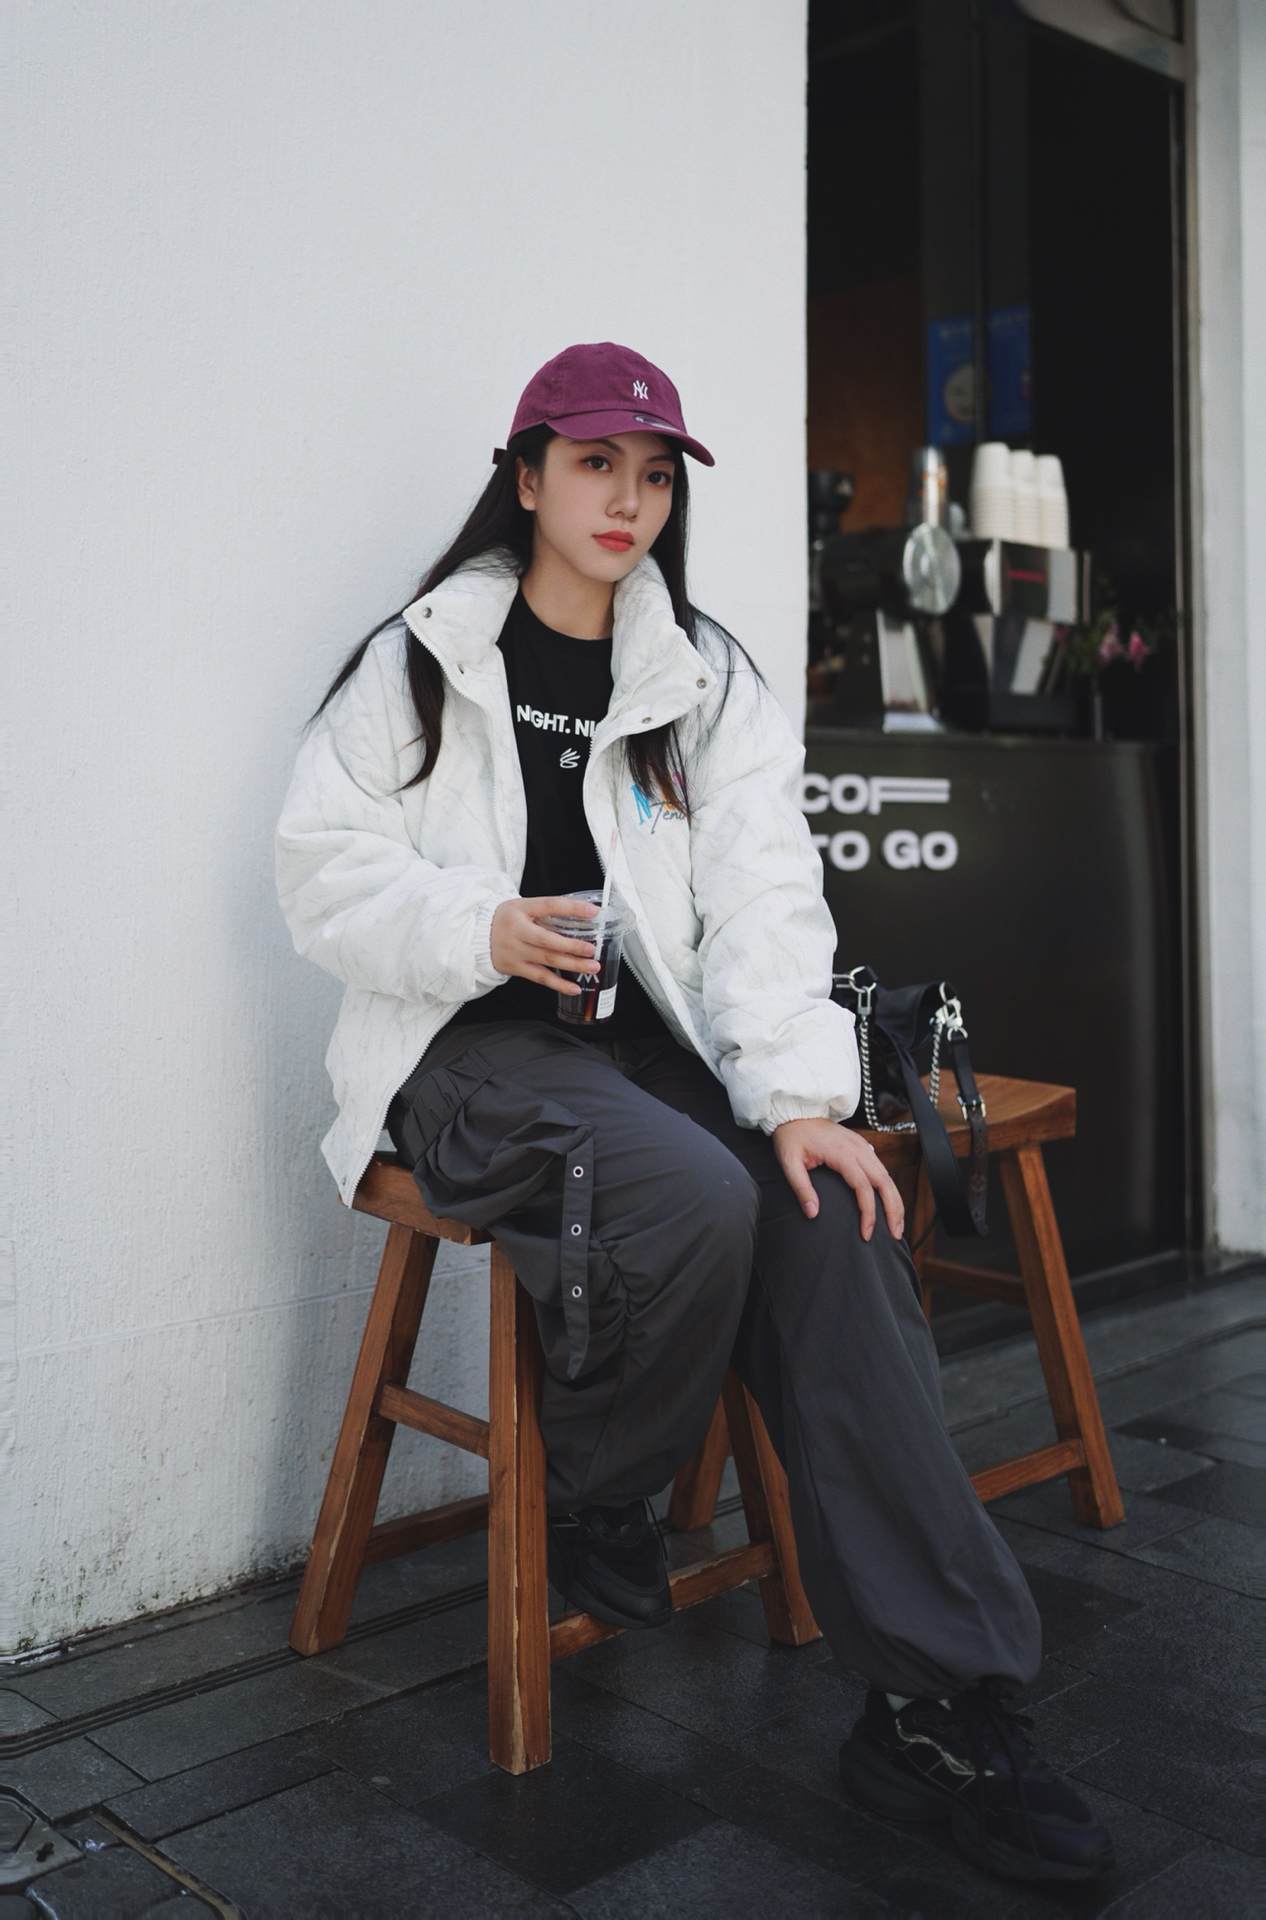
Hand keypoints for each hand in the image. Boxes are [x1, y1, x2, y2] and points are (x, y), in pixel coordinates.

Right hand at [490, 895, 598, 994]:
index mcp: (521, 909)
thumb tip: (582, 919)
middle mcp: (517, 930)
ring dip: (572, 965)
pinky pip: (540, 977)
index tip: (593, 912)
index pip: (550, 905)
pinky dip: (558, 984)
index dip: (572, 908)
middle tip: (591, 949)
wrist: (476, 936)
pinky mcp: (515, 967)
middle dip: (572, 946)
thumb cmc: (506, 919)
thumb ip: (547, 912)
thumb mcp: (522, 907)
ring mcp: (515, 951)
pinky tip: (574, 987)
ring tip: (592, 967)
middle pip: (548, 940)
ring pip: (547, 960)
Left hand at [772, 1117, 904, 1241]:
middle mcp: (857, 1148)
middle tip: (896, 1233)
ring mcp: (862, 1146)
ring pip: (887, 1175)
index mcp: (841, 1152)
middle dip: (894, 1209)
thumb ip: (801, 1188)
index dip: (868, 1211)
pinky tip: (890, 1202)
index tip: (866, 1232)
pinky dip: (889, 1188)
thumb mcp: (789, 1162)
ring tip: (897, 1223)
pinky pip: (881, 1169)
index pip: (863, 1186)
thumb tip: (812, 1213)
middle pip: (884, 1181)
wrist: (796, 1112)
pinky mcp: (862, 1146)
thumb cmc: (792, 1136)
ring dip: (895, 1200)